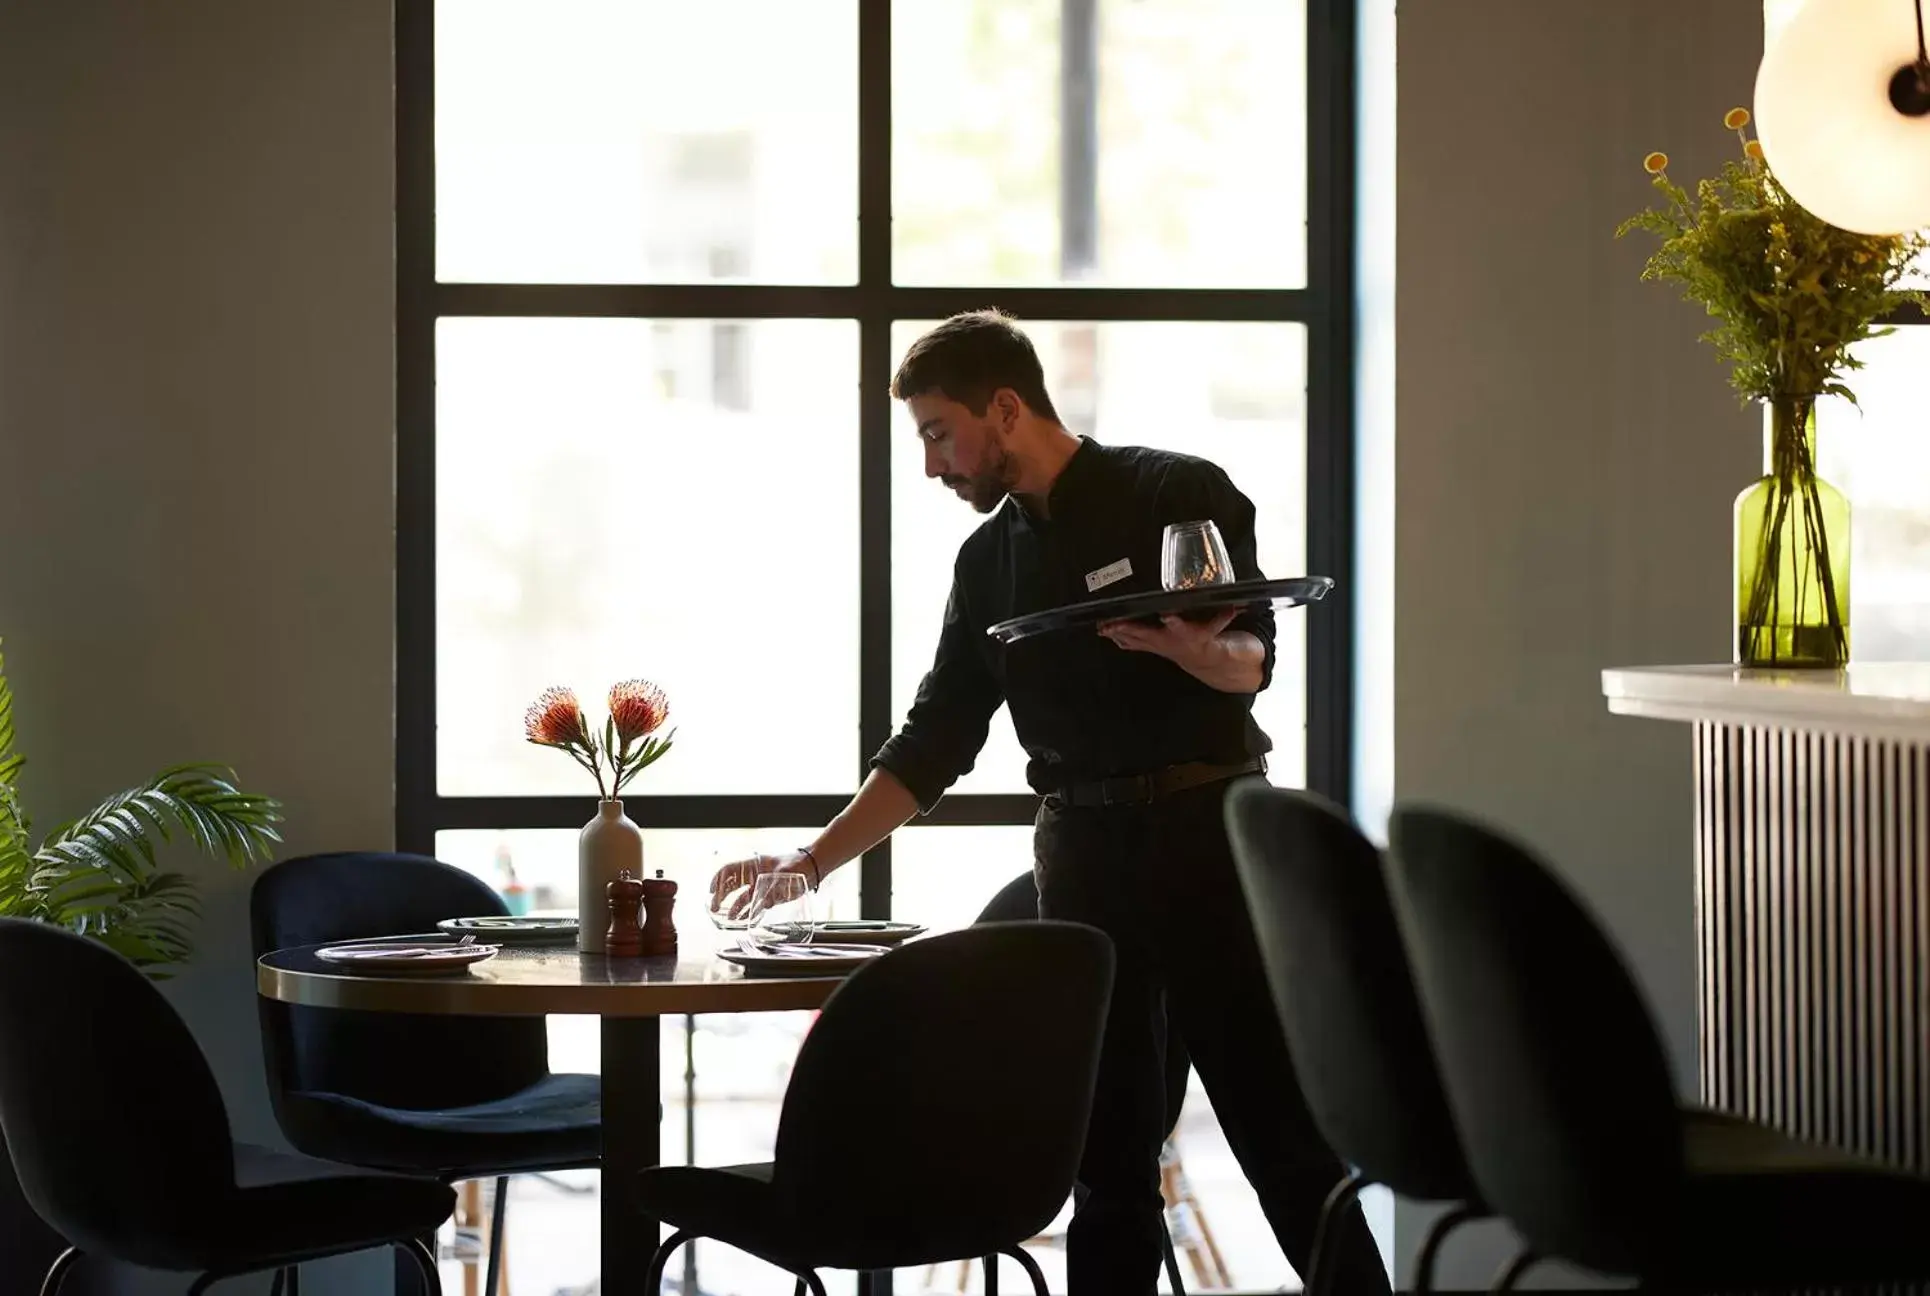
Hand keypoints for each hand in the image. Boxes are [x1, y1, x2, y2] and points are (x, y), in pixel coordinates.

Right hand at [709, 850, 814, 920]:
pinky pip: (755, 906)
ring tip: (730, 918)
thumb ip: (773, 887)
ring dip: (735, 908)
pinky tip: (744, 920)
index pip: (729, 870)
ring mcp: (761, 886)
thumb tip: (762, 903)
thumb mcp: (784, 873)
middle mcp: (754, 876)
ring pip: (742, 898)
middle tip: (715, 908)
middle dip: (722, 896)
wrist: (813, 868)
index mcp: (753, 865)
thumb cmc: (797, 864)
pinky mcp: (769, 896)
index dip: (718, 880)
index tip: (712, 891)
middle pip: (732, 885)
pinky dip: (749, 913)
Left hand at [1097, 608, 1238, 668]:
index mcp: (1185, 633)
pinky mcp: (1149, 646)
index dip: (1174, 622)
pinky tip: (1103, 631)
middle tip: (1114, 623)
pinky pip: (1129, 643)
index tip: (1166, 615)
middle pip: (1146, 635)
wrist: (1202, 658)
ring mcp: (1156, 645)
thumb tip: (1236, 602)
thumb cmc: (1209, 637)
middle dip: (1129, 629)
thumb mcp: (1219, 625)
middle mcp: (1168, 641)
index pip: (1181, 626)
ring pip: (1133, 639)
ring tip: (1103, 626)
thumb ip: (1224, 614)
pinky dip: (1116, 637)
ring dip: (1117, 633)